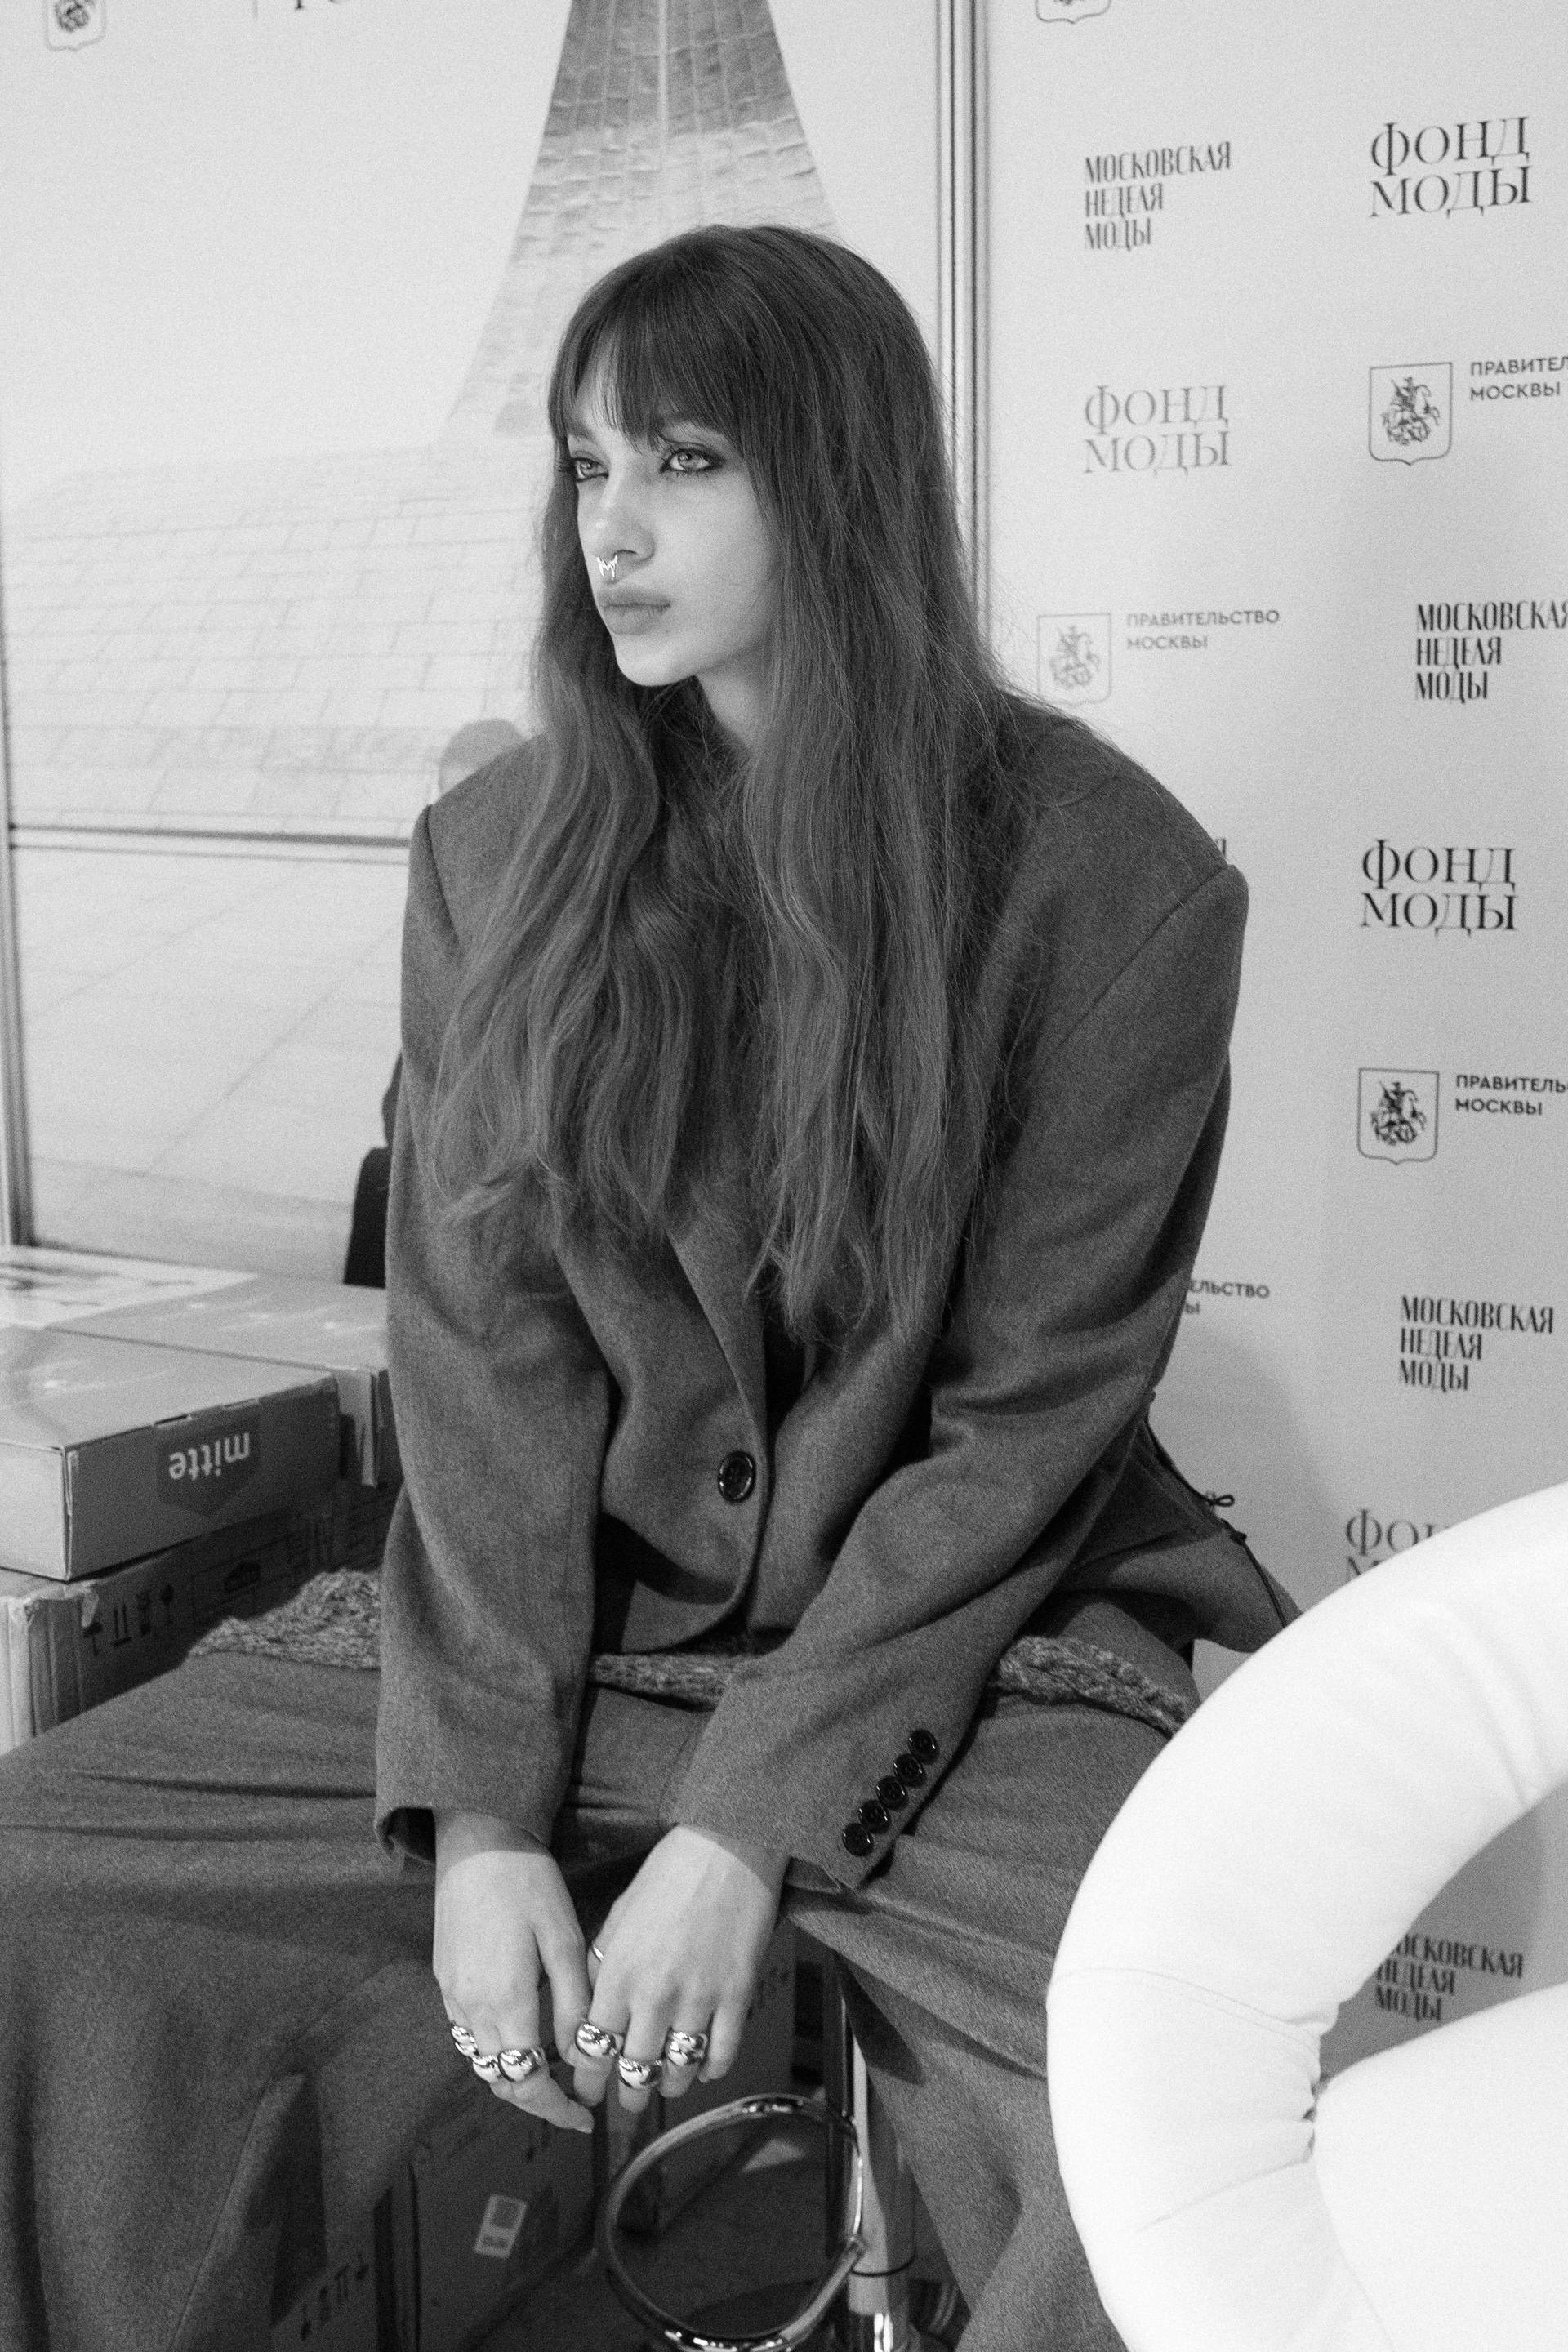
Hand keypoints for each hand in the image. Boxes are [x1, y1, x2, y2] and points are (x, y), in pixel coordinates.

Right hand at [433, 1810, 594, 2133]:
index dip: (555, 2110)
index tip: (584, 2119)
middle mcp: (470, 2009)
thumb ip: (573, 2006)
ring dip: (513, 2076)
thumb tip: (582, 2059)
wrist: (476, 1838)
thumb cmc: (528, 1882)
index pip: (527, 2083)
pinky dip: (494, 2048)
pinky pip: (467, 2033)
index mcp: (505, 2003)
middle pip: (500, 2080)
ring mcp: (451, 1994)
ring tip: (552, 2072)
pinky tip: (522, 2033)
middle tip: (574, 2101)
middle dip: (536, 2099)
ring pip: (480, 2061)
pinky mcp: (443, 1977)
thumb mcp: (563, 1940)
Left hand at [574, 1826, 786, 2117]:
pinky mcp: (737, 1994)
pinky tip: (704, 2067)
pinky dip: (711, 2068)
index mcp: (618, 1973)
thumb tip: (590, 2010)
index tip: (585, 2092)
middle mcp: (654, 1994)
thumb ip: (602, 1965)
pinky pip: (722, 2053)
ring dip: (668, 2085)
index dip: (588, 2079)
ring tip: (663, 2087)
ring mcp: (699, 1997)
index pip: (594, 2048)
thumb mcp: (619, 1915)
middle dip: (626, 2095)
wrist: (726, 1847)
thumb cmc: (668, 1873)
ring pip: (678, 2070)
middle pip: (634, 2071)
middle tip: (624, 2105)